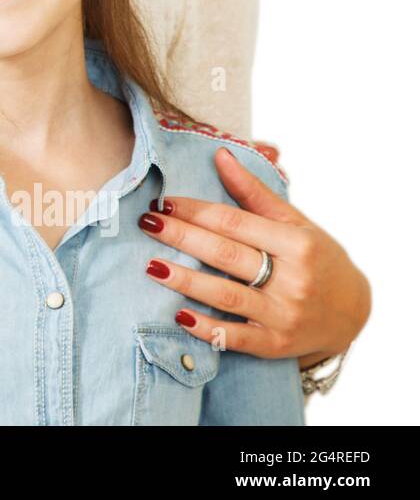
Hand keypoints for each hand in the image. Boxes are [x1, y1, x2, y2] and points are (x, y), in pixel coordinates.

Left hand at [140, 146, 369, 367]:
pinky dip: (207, 329)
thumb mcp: (294, 222)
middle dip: (182, 237)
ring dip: (185, 281)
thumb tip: (220, 154)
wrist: (351, 312)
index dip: (196, 211)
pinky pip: (235, 338)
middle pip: (225, 255)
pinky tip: (179, 315)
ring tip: (151, 265)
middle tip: (147, 223)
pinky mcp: (276, 346)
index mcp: (297, 244)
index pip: (235, 223)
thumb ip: (254, 192)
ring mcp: (284, 316)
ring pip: (225, 296)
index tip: (164, 202)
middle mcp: (293, 280)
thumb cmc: (316, 257)